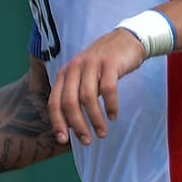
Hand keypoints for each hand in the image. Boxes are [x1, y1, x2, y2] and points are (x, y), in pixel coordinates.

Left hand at [47, 27, 147, 145]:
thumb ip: (75, 96)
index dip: (57, 122)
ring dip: (95, 119)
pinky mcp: (110, 63)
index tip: (64, 140)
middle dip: (77, 125)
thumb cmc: (104, 65)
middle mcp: (75, 67)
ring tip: (102, 133)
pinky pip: (108, 89)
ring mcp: (92, 64)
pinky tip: (113, 116)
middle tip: (87, 141)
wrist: (126, 40)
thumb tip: (69, 127)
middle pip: (70, 102)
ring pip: (88, 97)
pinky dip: (110, 105)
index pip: (54, 101)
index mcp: (65, 73)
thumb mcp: (84, 77)